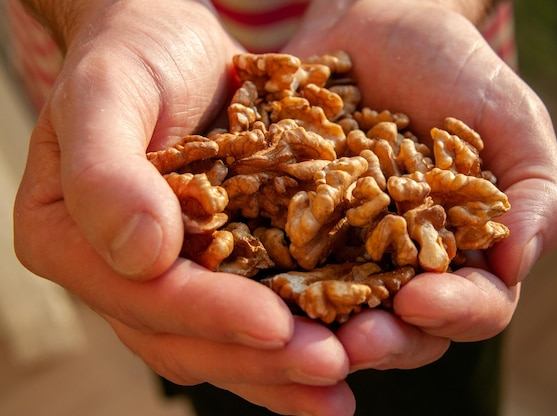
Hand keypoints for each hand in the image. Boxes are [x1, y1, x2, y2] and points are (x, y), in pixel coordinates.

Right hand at [13, 1, 354, 413]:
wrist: (168, 39)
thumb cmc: (132, 53)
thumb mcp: (107, 91)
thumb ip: (104, 171)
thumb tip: (140, 255)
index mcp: (72, 239)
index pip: (143, 294)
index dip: (208, 315)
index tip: (275, 324)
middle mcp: (120, 271)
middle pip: (185, 337)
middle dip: (257, 359)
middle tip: (329, 369)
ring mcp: (171, 273)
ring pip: (222, 341)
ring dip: (282, 371)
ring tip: (340, 390)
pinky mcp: (220, 260)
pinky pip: (255, 309)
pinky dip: (294, 338)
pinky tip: (345, 353)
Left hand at [284, 0, 556, 369]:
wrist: (378, 27)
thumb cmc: (455, 73)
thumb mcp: (511, 121)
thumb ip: (535, 193)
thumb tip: (518, 263)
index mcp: (461, 253)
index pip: (472, 306)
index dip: (453, 313)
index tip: (421, 298)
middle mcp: (399, 265)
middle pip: (401, 327)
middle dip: (382, 339)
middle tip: (356, 341)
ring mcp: (341, 250)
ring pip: (335, 310)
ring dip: (319, 329)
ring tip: (300, 326)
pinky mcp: (288, 226)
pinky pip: (274, 260)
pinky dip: (263, 277)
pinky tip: (245, 282)